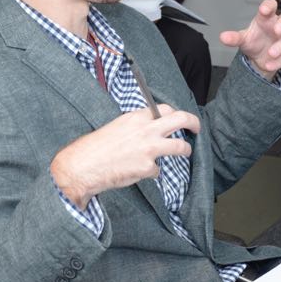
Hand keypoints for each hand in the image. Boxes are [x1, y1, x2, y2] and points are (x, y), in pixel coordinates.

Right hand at [50, 105, 200, 208]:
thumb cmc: (96, 147)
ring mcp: (149, 149)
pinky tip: (138, 172)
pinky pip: (158, 170)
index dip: (175, 114)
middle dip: (193, 123)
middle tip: (197, 128)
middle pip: (181, 119)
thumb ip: (136, 126)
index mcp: (136, 117)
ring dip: (185, 150)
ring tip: (184, 152)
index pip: (165, 109)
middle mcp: (146, 130)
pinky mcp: (148, 167)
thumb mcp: (117, 127)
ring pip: (180, 147)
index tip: (179, 119)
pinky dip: (151, 172)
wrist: (83, 165)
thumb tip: (150, 128)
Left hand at [219, 0, 280, 80]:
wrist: (258, 59)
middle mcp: (278, 26)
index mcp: (266, 19)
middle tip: (276, 31)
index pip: (271, 6)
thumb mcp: (242, 39)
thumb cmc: (253, 41)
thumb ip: (234, 38)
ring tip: (270, 53)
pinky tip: (268, 65)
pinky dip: (279, 61)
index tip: (264, 9)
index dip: (269, 5)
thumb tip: (223, 37)